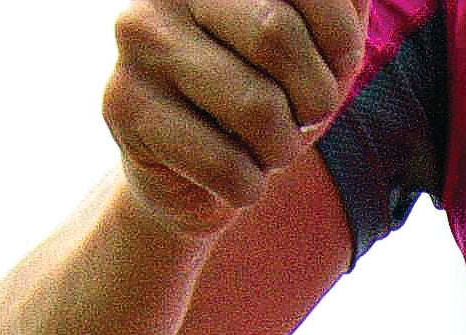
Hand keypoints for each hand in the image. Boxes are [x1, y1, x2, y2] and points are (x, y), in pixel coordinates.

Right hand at [106, 0, 368, 238]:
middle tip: (300, 117)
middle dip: (313, 96)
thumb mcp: (317, 45)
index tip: (332, 67)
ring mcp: (138, 41)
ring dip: (282, 148)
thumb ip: (342, 6)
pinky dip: (249, 186)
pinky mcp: (123, 105)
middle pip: (276, 33)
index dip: (341, 42)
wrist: (190, 175)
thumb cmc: (266, 95)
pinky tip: (232, 176)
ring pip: (256, 106)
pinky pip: (224, 164)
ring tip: (264, 147)